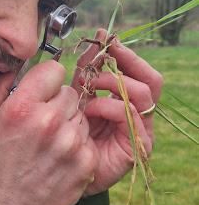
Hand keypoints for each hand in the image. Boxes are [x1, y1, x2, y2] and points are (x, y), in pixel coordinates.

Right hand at [0, 60, 98, 204]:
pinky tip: (61, 155)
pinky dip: (78, 144)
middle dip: (58, 102)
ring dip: (69, 122)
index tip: (42, 91)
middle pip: (70, 92)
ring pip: (81, 114)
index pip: (55, 69)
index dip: (48, 79)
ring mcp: (71, 142)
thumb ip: (0, 85)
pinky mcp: (87, 161)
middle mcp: (49, 121)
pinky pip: (89, 137)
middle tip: (44, 120)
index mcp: (23, 106)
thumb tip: (18, 63)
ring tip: (51, 141)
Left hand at [70, 30, 162, 195]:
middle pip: (150, 79)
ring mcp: (140, 130)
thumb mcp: (74, 92)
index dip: (124, 52)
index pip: (137, 70)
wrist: (54, 168)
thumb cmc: (62, 131)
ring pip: (142, 92)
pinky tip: (88, 109)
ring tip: (88, 86)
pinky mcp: (136, 146)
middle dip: (127, 61)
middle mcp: (137, 113)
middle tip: (106, 52)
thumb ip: (86, 68)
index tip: (105, 37)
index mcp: (125, 99)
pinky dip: (107, 106)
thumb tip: (99, 36)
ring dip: (113, 82)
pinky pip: (129, 115)